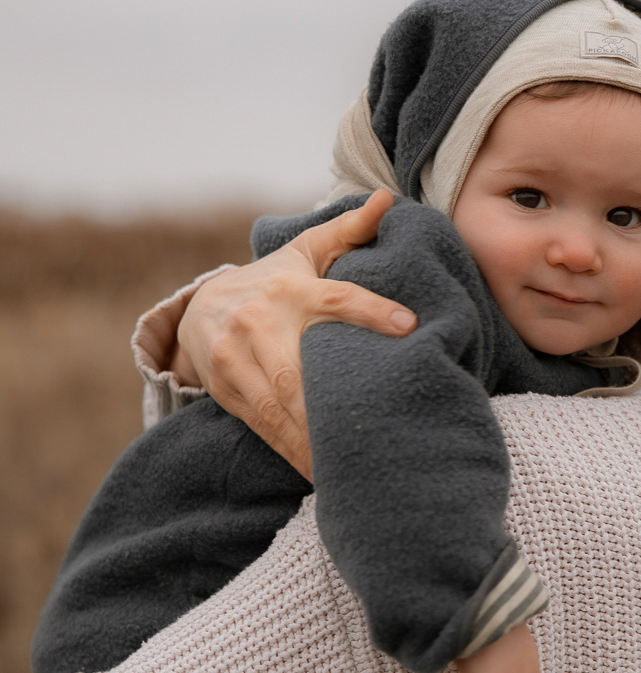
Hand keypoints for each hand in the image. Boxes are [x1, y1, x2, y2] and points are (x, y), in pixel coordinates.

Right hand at [173, 189, 416, 478]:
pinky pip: (262, 423)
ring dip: (312, 440)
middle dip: (333, 403)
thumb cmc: (273, 280)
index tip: (409, 327)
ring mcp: (236, 357)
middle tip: (377, 430)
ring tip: (349, 467)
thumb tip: (387, 199)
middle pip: (298, 370)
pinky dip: (290, 449)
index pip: (337, 298)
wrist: (199, 306)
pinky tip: (318, 473)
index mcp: (291, 289)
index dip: (372, 310)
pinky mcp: (224, 386)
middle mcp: (261, 322)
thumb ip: (348, 230)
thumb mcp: (305, 252)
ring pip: (278, 403)